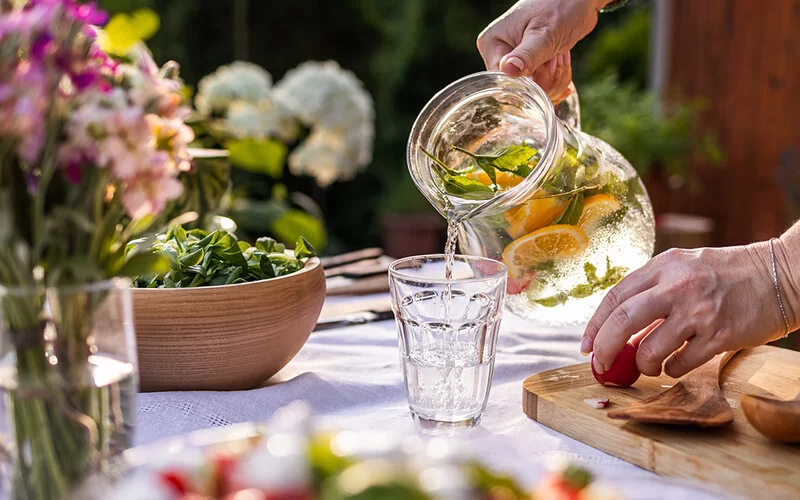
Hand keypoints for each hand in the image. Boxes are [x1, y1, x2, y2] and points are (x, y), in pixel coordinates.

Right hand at [477, 0, 603, 99]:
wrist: (579, 0)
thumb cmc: (560, 7)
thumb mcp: (544, 34)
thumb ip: (527, 54)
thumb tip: (508, 70)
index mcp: (493, 45)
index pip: (503, 82)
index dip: (527, 83)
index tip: (546, 66)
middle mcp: (499, 55)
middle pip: (519, 90)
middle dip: (545, 81)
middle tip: (557, 58)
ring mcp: (515, 61)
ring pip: (533, 92)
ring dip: (554, 79)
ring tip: (561, 56)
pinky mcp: (529, 66)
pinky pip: (541, 87)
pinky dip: (557, 80)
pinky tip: (563, 63)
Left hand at [581, 244, 791, 378]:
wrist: (781, 274)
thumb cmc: (727, 274)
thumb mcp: (684, 269)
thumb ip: (652, 293)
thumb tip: (619, 331)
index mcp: (663, 266)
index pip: (614, 296)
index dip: (594, 325)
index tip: (586, 345)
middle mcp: (678, 286)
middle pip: (622, 320)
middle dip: (605, 348)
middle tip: (601, 365)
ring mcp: (699, 311)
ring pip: (650, 349)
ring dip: (643, 364)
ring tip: (649, 364)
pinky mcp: (720, 335)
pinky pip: (681, 363)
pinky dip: (671, 369)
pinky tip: (675, 364)